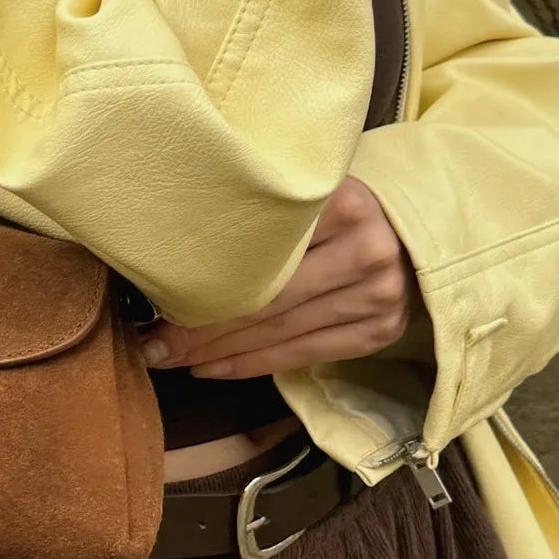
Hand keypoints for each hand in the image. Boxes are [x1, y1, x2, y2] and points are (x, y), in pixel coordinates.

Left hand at [139, 178, 417, 379]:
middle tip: (153, 345)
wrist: (405, 224)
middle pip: (269, 298)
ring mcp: (378, 295)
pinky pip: (303, 355)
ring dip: (219, 352)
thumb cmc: (332, 206)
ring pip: (282, 332)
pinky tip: (212, 367)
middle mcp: (367, 250)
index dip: (204, 282)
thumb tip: (171, 252)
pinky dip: (252, 364)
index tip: (155, 303)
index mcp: (343, 202)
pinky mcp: (378, 331)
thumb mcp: (303, 191)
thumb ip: (259, 211)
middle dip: (202, 328)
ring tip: (172, 358)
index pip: (263, 252)